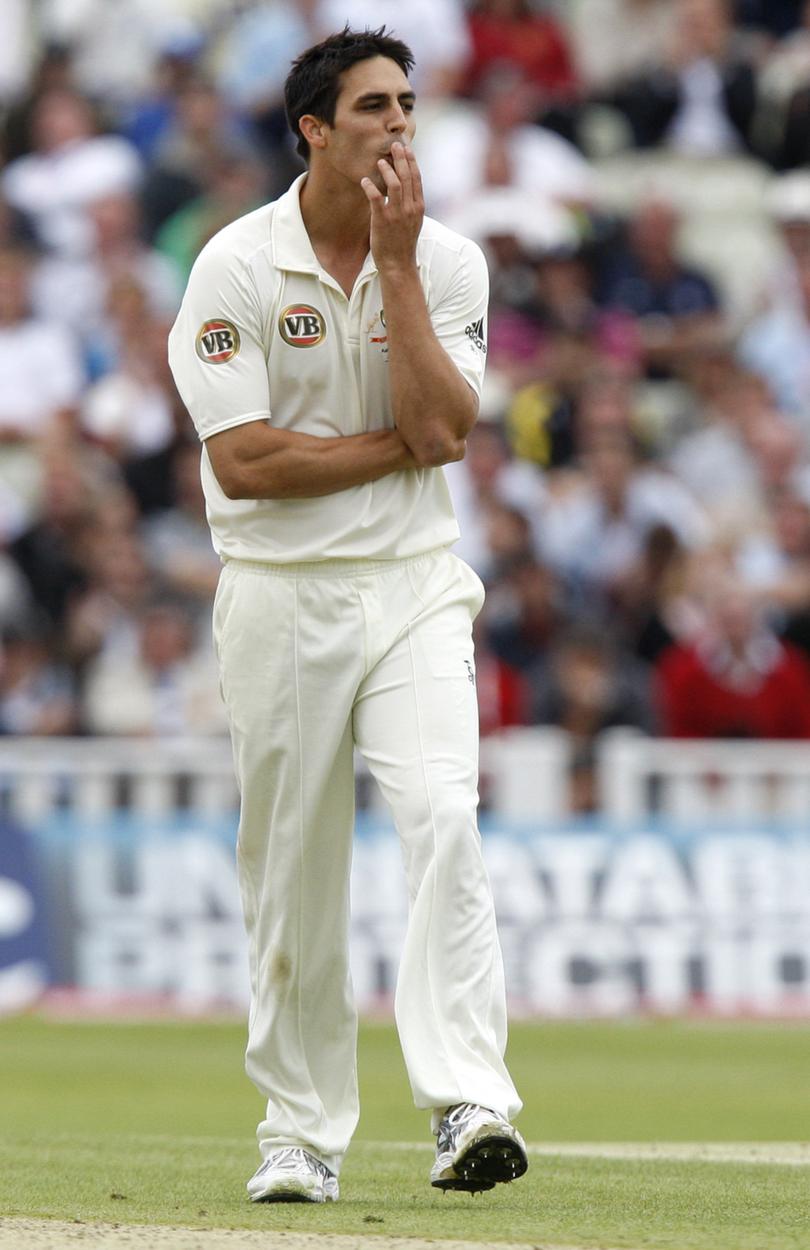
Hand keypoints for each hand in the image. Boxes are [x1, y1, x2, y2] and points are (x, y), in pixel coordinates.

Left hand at [361, 141, 423, 272]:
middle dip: (401, 158)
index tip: (407, 148)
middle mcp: (410, 208)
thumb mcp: (413, 222)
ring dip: (387, 170)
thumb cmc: (403, 243)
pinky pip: (376, 198)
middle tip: (393, 145)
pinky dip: (370, 187)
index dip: (411, 161)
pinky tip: (364, 181)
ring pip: (394, 184)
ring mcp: (397, 214)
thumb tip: (406, 189)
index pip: (417, 178)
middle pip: (407, 177)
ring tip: (380, 161)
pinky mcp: (383, 220)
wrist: (398, 264)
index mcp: (418, 207)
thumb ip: (411, 204)